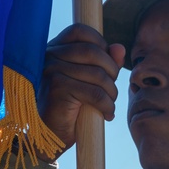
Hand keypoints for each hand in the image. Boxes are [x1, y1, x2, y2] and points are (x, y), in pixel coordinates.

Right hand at [38, 23, 126, 154]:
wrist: (48, 137)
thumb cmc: (70, 108)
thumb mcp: (89, 81)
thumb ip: (104, 62)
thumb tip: (120, 48)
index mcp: (55, 49)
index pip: (81, 31)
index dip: (101, 44)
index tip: (106, 67)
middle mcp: (50, 56)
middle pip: (93, 51)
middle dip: (112, 72)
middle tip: (112, 91)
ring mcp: (52, 70)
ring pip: (97, 74)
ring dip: (111, 92)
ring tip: (109, 104)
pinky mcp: (57, 88)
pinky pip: (94, 92)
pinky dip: (106, 105)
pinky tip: (106, 114)